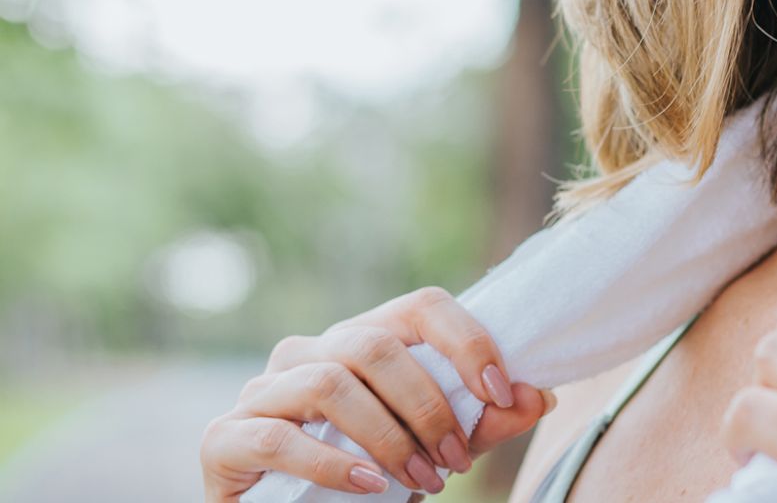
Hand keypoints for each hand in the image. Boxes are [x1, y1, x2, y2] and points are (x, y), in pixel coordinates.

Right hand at [200, 286, 554, 500]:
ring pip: (330, 383)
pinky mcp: (226, 437)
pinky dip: (333, 463)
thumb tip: (538, 396)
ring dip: (388, 437)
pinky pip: (279, 438)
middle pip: (377, 345)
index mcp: (363, 340)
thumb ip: (485, 422)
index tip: (502, 392)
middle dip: (429, 406)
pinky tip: (370, 486)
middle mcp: (310, 350)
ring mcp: (263, 390)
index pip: (421, 306)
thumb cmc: (370, 476)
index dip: (467, 341)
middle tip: (455, 461)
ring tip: (422, 482)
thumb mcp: (439, 447)